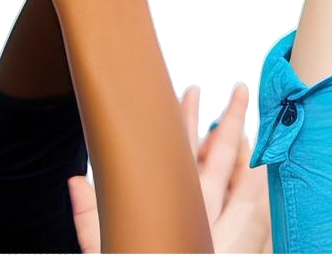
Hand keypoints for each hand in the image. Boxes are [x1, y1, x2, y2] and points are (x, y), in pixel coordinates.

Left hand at [69, 83, 270, 256]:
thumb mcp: (102, 243)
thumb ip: (90, 215)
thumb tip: (75, 180)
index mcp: (166, 206)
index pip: (177, 159)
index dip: (183, 126)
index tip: (188, 96)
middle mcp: (194, 207)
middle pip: (212, 154)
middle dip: (222, 119)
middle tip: (232, 89)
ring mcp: (217, 216)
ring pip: (233, 166)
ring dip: (239, 133)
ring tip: (242, 100)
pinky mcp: (239, 229)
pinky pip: (250, 191)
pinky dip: (255, 166)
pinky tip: (256, 141)